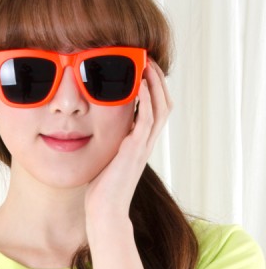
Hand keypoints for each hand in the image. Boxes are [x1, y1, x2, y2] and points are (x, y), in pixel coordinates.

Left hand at [84, 60, 172, 219]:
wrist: (105, 209)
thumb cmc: (104, 184)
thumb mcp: (110, 155)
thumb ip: (114, 139)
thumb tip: (104, 124)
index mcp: (142, 141)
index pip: (157, 108)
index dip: (155, 87)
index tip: (144, 68)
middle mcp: (147, 141)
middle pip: (165, 104)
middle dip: (158, 80)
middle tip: (149, 59)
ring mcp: (143, 145)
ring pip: (161, 108)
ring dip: (156, 84)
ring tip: (147, 63)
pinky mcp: (134, 150)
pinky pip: (146, 120)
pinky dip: (146, 99)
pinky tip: (139, 83)